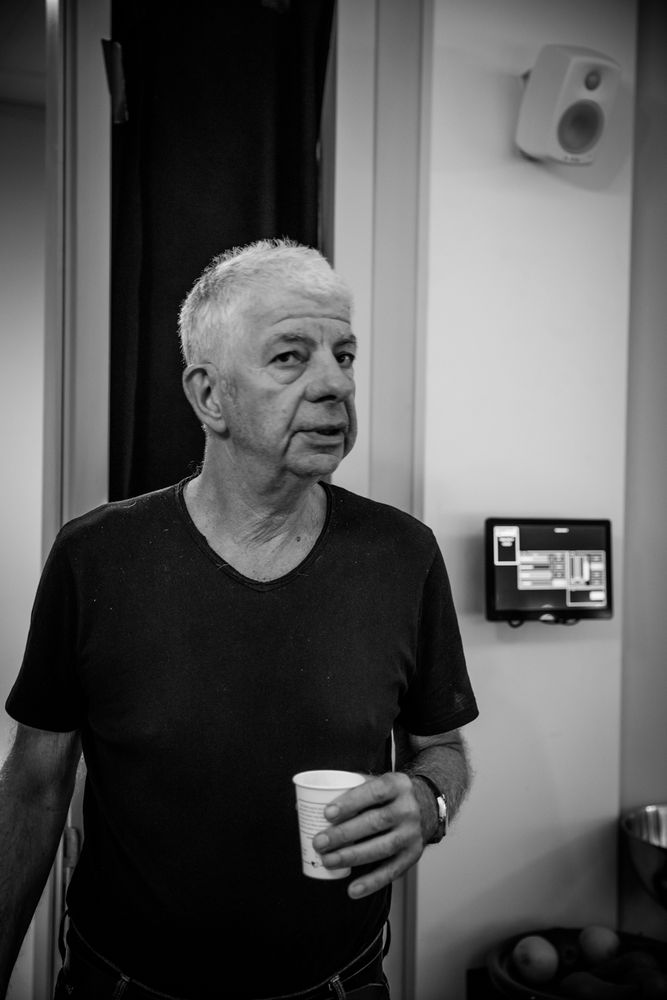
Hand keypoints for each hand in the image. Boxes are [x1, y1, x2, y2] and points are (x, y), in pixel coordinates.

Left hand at [311, 772, 424, 899]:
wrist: (427, 805)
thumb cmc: (389, 795)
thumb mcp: (376, 782)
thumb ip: (346, 790)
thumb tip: (303, 807)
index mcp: (397, 784)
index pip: (374, 791)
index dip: (350, 802)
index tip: (327, 813)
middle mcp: (408, 808)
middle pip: (375, 822)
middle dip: (344, 834)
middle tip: (319, 842)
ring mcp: (413, 833)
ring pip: (382, 848)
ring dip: (353, 857)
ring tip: (328, 861)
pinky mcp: (414, 855)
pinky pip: (392, 871)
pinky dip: (372, 882)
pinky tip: (352, 889)